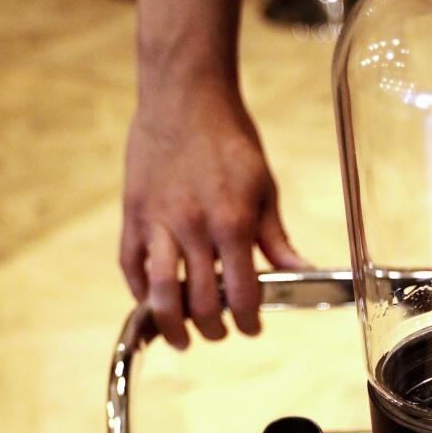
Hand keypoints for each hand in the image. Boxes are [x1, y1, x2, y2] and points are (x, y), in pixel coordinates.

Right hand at [120, 79, 306, 347]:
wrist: (184, 95)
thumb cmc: (228, 138)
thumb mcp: (264, 187)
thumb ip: (277, 238)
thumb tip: (301, 273)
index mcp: (232, 222)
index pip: (242, 294)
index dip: (248, 321)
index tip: (252, 327)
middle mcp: (193, 227)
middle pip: (200, 302)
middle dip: (213, 328)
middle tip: (220, 332)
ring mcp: (158, 221)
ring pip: (159, 292)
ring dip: (171, 324)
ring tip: (182, 338)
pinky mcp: (132, 213)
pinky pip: (130, 265)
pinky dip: (140, 291)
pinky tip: (153, 302)